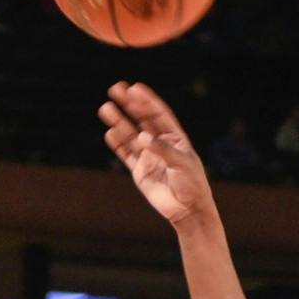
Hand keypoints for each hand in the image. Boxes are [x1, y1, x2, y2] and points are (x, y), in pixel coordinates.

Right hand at [98, 82, 210, 227]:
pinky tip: (110, 133)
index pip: (158, 114)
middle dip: (129, 104)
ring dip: (118, 121)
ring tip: (106, 108)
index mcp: (175, 137)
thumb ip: (162, 149)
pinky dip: (118, 144)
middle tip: (115, 89)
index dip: (146, 100)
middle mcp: (160, 144)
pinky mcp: (140, 172)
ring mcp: (149, 157)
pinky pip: (127, 155)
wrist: (188, 210)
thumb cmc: (192, 184)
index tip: (134, 88)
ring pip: (130, 135)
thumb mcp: (182, 163)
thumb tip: (141, 137)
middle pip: (142, 119)